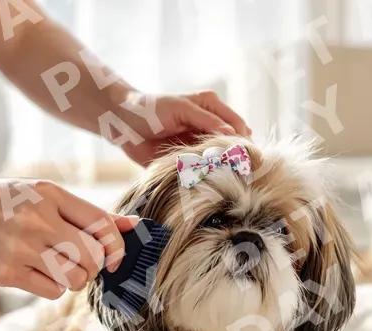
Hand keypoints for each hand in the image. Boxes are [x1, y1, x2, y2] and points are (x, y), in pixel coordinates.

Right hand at [0, 179, 137, 298]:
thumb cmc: (4, 201)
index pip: (103, 225)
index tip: (113, 256)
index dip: (117, 246)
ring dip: (74, 278)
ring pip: (75, 279)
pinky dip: (52, 286)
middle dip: (95, 265)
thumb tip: (134, 227)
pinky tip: (37, 272)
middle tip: (81, 261)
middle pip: (93, 257)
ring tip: (56, 265)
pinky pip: (51, 291)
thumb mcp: (45, 195)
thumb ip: (89, 213)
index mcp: (50, 196)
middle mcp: (37, 221)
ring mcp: (20, 249)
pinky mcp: (6, 273)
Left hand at [119, 91, 250, 165]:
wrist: (124, 124)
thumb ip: (208, 121)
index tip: (247, 157)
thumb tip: (235, 135)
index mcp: (213, 109)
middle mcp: (210, 128)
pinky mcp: (187, 162)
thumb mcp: (182, 108)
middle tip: (236, 172)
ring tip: (219, 177)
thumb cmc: (152, 109)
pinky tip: (204, 180)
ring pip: (219, 162)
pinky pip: (202, 173)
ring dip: (219, 170)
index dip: (244, 141)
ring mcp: (200, 146)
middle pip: (233, 147)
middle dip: (234, 159)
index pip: (239, 126)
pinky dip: (204, 178)